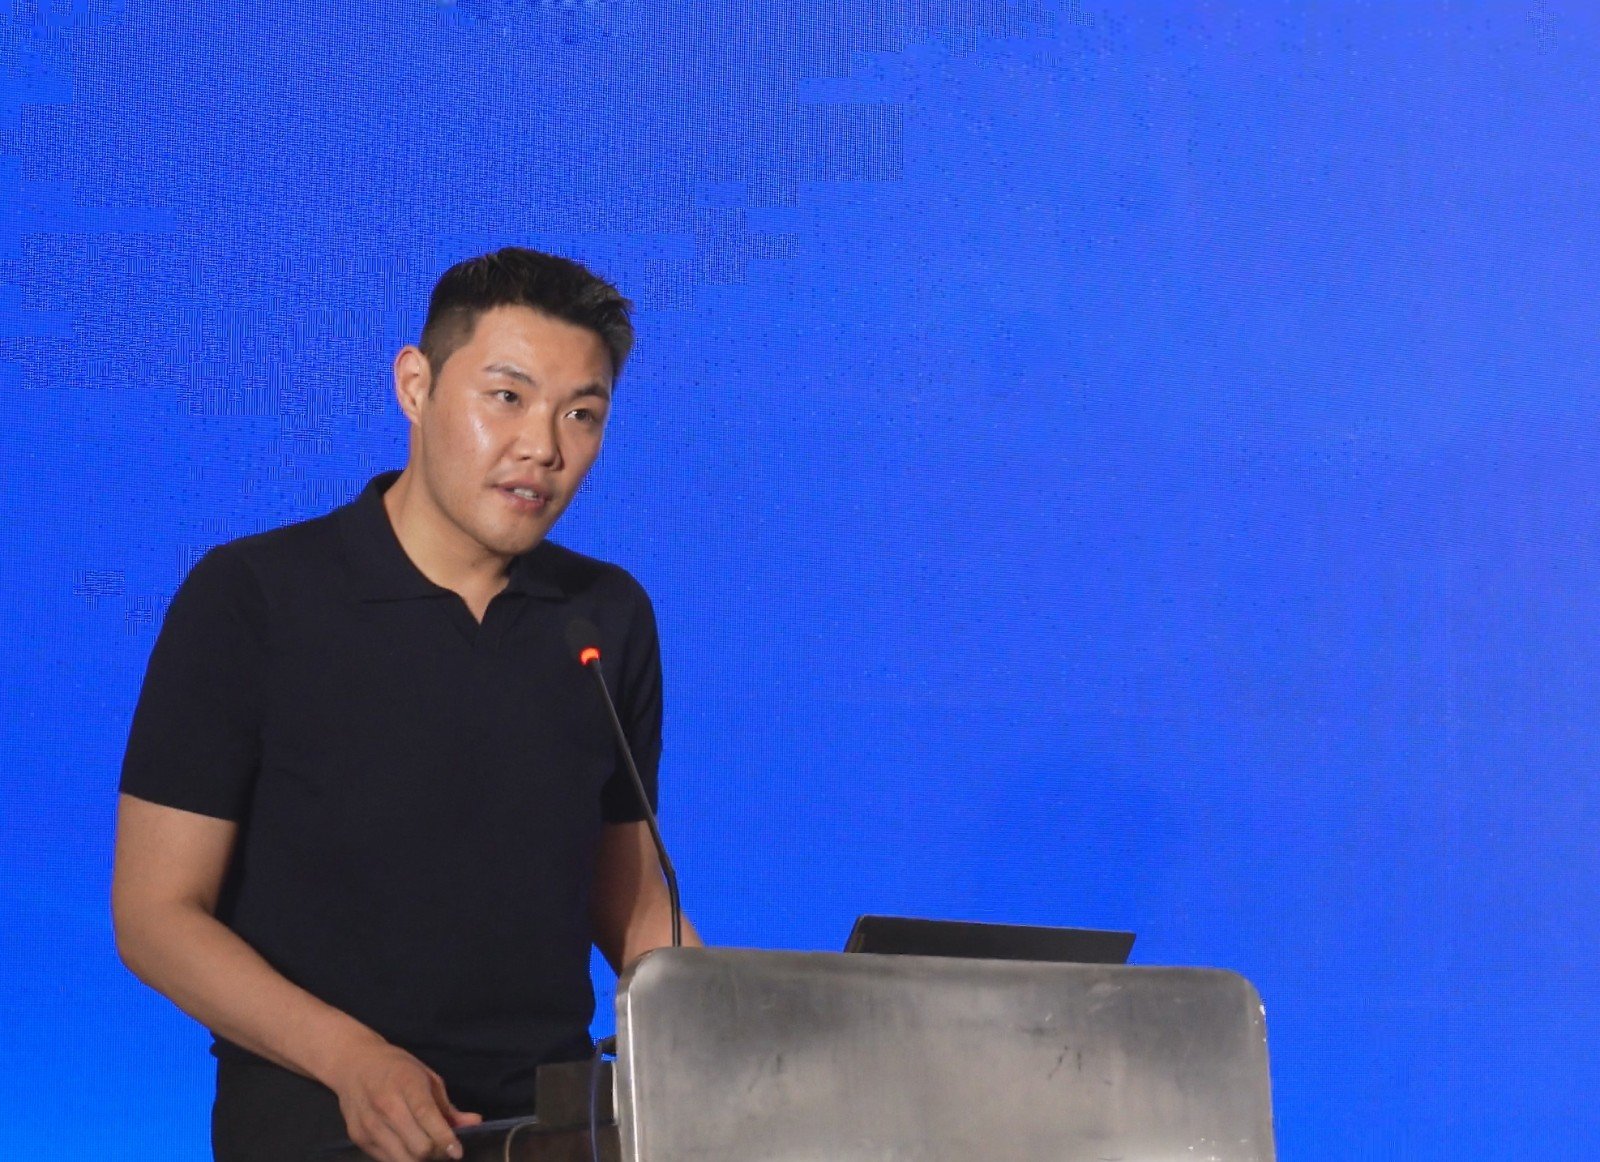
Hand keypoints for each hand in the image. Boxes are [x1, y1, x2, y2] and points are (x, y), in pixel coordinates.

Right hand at [326, 1038, 482, 1160]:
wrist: (353, 1064)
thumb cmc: (397, 1068)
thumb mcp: (427, 1078)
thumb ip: (449, 1106)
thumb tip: (475, 1123)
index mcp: (407, 1084)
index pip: (427, 1117)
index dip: (445, 1138)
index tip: (458, 1152)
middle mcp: (386, 1106)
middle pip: (418, 1146)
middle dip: (437, 1153)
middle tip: (444, 1148)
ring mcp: (369, 1125)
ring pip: (403, 1159)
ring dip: (421, 1160)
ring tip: (428, 1149)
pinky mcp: (358, 1139)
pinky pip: (387, 1160)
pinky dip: (403, 1158)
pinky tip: (408, 1147)